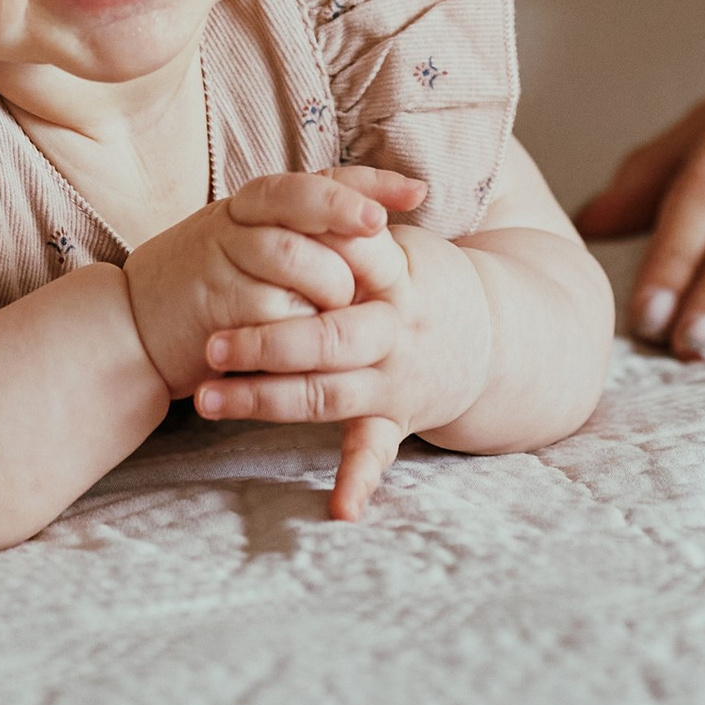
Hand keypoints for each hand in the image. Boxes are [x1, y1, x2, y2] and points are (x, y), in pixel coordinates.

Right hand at [122, 167, 426, 402]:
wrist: (132, 328)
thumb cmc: (212, 287)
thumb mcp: (254, 246)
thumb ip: (305, 231)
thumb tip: (381, 215)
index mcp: (253, 202)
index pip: (320, 178)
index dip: (370, 183)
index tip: (417, 194)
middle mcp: (236, 219)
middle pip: (305, 203)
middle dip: (351, 223)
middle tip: (384, 249)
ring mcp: (221, 258)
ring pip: (293, 256)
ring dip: (327, 286)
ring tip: (335, 309)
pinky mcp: (212, 304)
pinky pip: (270, 310)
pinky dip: (294, 326)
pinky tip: (301, 341)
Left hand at [193, 200, 497, 521]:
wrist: (496, 336)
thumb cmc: (423, 278)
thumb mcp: (399, 240)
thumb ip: (349, 223)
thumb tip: (293, 193)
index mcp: (395, 274)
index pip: (345, 256)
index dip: (300, 252)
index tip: (244, 248)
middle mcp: (394, 328)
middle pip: (328, 336)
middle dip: (267, 342)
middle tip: (210, 346)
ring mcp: (395, 378)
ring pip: (328, 393)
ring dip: (267, 399)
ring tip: (208, 400)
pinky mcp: (396, 417)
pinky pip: (375, 451)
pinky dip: (359, 481)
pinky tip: (340, 511)